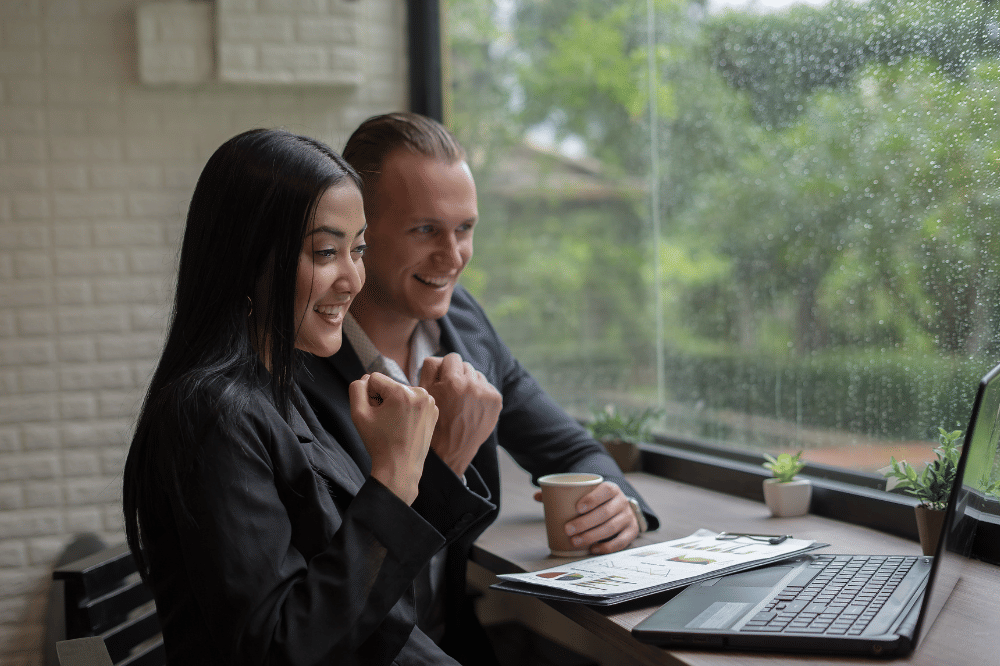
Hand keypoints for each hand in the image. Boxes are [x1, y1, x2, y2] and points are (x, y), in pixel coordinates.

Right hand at [349, 372, 437, 504]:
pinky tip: (405, 427)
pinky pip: (414, 402)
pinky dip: (407, 411)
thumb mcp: (358, 414)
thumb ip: (356, 389)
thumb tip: (366, 379)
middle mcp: (420, 393)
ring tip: (395, 426)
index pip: (374, 379)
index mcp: (403, 392)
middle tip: (385, 423)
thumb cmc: (379, 443)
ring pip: (401, 393)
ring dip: (395, 405)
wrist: (401, 468)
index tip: (375, 414)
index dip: (369, 396)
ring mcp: (430, 402)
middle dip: (383, 400)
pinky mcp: (434, 411)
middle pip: (390, 386)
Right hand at [418, 353, 502, 476]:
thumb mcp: (424, 393)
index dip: (446, 368)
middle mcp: (472, 385)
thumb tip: (442, 357)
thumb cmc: (434, 421)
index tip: (444, 379)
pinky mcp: (497, 400)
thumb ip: (430, 367)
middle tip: (452, 393)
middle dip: (458, 376)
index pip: (452, 357)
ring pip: (477, 375)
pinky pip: (487, 387)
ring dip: (471, 383)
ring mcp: (487, 393)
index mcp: (452, 381)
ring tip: (462, 401)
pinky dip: (481, 394)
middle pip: (466, 366)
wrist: (451, 448)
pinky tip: (472, 406)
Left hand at [532, 481, 638, 553]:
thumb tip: (537, 496)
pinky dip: (607, 547)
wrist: (619, 507)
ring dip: (592, 536)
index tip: (577, 508)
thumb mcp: (584, 493)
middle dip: (585, 523)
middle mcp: (622, 502)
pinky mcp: (631, 531)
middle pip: (605, 513)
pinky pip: (622, 541)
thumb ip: (562, 494)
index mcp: (611, 489)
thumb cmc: (595, 501)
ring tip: (575, 541)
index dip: (592, 499)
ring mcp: (628, 517)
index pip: (604, 491)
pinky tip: (593, 549)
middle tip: (568, 529)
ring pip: (611, 528)